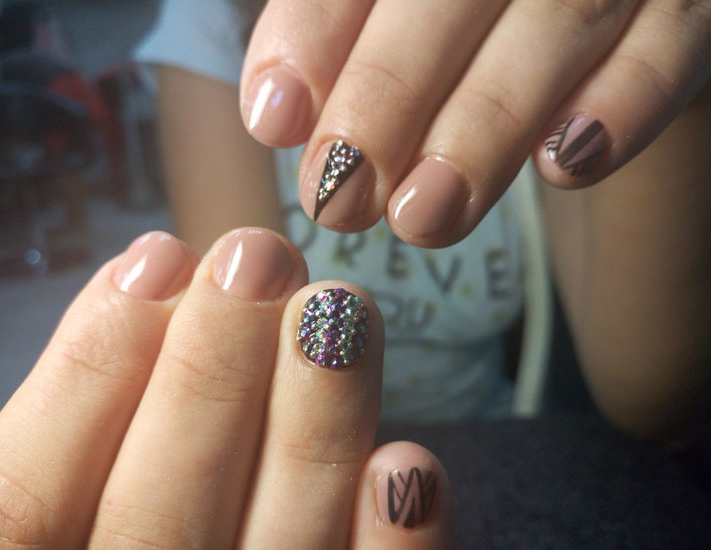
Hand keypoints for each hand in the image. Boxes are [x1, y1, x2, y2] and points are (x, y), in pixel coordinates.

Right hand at [0, 229, 454, 548]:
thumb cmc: (97, 514)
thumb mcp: (39, 491)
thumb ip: (48, 432)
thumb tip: (128, 290)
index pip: (28, 500)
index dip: (89, 370)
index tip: (157, 259)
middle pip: (159, 514)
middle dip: (211, 371)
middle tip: (257, 255)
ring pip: (279, 543)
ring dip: (316, 424)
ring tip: (341, 306)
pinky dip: (390, 544)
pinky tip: (408, 464)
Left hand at [239, 0, 709, 246]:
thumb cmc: (472, 11)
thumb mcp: (396, 6)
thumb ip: (337, 34)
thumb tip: (278, 114)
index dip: (312, 36)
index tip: (274, 119)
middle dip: (386, 98)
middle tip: (338, 198)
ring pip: (556, 23)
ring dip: (484, 128)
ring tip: (422, 217)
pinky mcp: (690, 5)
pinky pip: (669, 47)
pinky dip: (622, 105)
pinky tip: (564, 168)